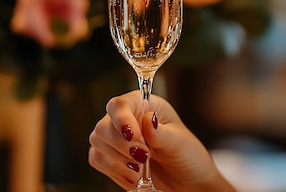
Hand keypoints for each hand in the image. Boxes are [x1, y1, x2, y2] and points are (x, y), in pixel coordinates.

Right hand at [88, 90, 236, 191]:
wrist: (188, 182)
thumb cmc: (187, 156)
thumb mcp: (179, 143)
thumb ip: (161, 133)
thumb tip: (149, 119)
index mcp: (145, 106)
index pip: (120, 104)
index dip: (121, 120)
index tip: (133, 137)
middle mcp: (128, 118)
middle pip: (104, 125)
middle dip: (122, 146)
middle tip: (144, 158)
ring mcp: (117, 138)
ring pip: (97, 142)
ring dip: (117, 161)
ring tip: (140, 171)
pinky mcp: (112, 157)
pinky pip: (97, 159)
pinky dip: (113, 171)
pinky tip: (133, 177)